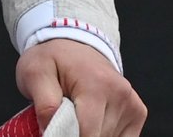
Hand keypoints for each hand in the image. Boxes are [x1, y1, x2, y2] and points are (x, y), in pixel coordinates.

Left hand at [16, 39, 145, 136]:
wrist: (72, 45)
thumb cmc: (53, 59)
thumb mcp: (35, 73)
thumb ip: (44, 104)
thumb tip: (52, 131)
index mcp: (96, 84)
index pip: (88, 134)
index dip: (68, 136)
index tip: (57, 129)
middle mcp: (120, 93)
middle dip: (78, 133)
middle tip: (65, 115)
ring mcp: (132, 103)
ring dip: (91, 133)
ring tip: (78, 113)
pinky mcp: (137, 111)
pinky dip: (106, 134)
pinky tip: (93, 119)